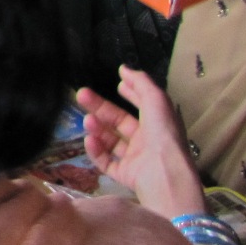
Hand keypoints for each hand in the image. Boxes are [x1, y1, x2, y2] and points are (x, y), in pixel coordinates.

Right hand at [78, 66, 206, 218]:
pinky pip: (107, 161)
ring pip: (112, 141)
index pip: (143, 105)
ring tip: (87, 120)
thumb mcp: (156, 102)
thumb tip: (125, 68)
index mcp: (159, 124)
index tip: (117, 84)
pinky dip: (97, 151)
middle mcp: (148, 141)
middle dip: (101, 107)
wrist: (164, 176)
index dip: (132, 94)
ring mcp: (137, 159)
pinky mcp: (126, 176)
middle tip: (81, 95)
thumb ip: (141, 83)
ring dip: (98, 128)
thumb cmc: (163, 136)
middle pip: (120, 122)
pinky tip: (90, 140)